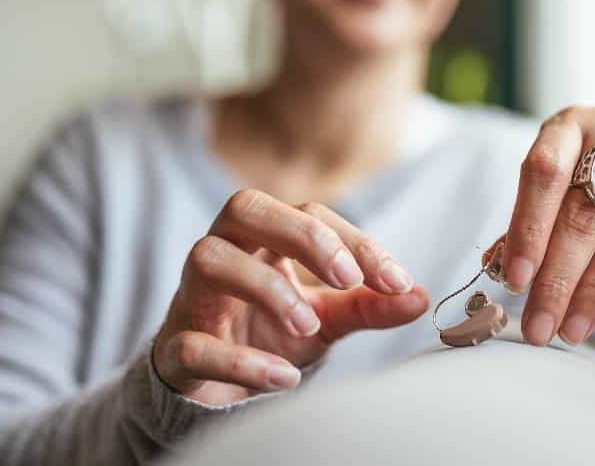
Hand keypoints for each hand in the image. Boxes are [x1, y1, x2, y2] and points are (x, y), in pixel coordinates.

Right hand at [153, 189, 428, 404]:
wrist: (215, 386)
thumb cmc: (268, 333)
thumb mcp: (326, 315)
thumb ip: (368, 304)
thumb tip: (419, 296)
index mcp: (262, 238)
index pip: (307, 213)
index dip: (353, 241)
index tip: (396, 281)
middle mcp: (223, 252)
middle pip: (245, 207)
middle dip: (299, 236)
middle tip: (345, 278)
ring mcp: (192, 298)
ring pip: (208, 259)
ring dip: (266, 289)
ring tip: (310, 326)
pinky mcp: (174, 349)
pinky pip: (192, 343)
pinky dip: (240, 361)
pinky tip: (283, 378)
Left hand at [483, 100, 594, 346]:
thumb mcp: (563, 189)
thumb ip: (531, 223)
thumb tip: (493, 265)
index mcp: (569, 124)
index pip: (543, 173)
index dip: (527, 229)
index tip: (515, 283)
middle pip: (584, 210)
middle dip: (557, 278)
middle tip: (539, 327)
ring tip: (574, 328)